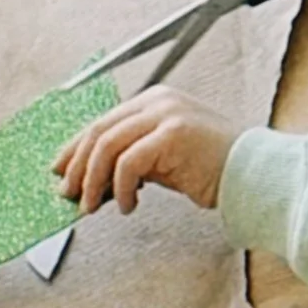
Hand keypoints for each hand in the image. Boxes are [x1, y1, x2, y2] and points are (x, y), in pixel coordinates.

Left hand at [54, 86, 232, 216]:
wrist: (248, 172)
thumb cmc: (206, 168)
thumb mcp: (158, 159)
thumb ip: (127, 160)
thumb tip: (89, 180)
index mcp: (152, 101)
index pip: (102, 122)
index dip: (74, 148)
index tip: (58, 171)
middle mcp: (158, 101)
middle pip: (99, 131)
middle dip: (77, 166)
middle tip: (67, 194)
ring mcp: (166, 114)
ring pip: (108, 146)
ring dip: (93, 182)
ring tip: (91, 207)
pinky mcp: (173, 134)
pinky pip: (129, 163)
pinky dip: (121, 189)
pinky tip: (129, 206)